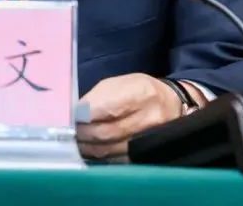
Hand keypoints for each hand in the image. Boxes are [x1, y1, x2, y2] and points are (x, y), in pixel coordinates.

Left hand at [76, 73, 205, 160]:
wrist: (171, 104)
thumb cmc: (140, 90)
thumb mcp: (121, 83)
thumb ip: (98, 97)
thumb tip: (76, 113)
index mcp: (141, 92)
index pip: (107, 108)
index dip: (85, 116)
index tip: (71, 118)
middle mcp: (149, 117)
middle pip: (107, 132)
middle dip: (84, 134)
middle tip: (70, 133)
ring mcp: (151, 139)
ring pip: (111, 149)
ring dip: (89, 147)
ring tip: (78, 142)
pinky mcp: (148, 155)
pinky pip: (119, 160)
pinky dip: (102, 156)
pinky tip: (92, 150)